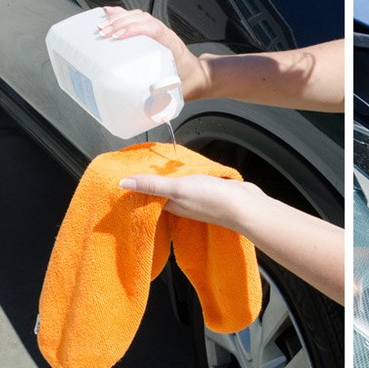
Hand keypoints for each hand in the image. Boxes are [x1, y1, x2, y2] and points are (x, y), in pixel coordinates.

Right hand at [98, 6, 208, 100]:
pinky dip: (120, 16)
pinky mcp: (151, 34)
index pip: (155, 30)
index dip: (136, 29)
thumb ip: (166, 97)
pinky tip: (107, 15)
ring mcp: (158, 32)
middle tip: (103, 34)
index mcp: (173, 46)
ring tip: (101, 27)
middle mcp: (165, 35)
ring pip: (138, 17)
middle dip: (120, 23)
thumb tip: (149, 108)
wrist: (198, 76)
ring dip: (118, 19)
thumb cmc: (188, 82)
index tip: (119, 36)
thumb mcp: (177, 90)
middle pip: (142, 20)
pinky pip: (135, 20)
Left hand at [119, 174, 264, 231]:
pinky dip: (186, 174)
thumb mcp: (178, 189)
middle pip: (160, 191)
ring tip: (159, 161)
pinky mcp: (210, 191)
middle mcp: (181, 203)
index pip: (147, 195)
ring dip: (169, 176)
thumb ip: (152, 185)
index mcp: (170, 205)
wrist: (246, 206)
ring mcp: (196, 198)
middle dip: (151, 179)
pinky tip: (187, 166)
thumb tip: (123, 183)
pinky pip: (192, 182)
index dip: (136, 185)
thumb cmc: (213, 199)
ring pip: (177, 186)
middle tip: (139, 161)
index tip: (124, 172)